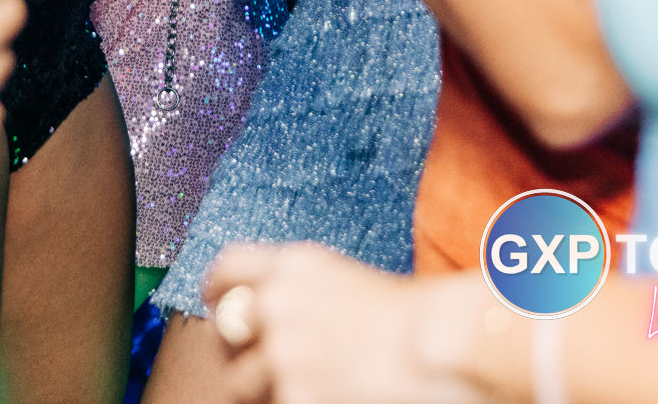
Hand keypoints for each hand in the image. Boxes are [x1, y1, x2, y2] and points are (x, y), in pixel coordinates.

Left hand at [195, 243, 488, 403]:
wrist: (439, 346)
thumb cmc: (411, 316)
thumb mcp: (344, 280)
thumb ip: (298, 289)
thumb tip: (259, 308)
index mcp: (291, 268)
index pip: (227, 270)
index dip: (218, 290)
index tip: (220, 304)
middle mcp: (277, 306)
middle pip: (223, 330)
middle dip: (234, 347)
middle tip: (255, 360)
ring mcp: (283, 355)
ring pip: (239, 380)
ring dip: (261, 386)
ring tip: (295, 385)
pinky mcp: (295, 397)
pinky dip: (292, 402)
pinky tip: (323, 397)